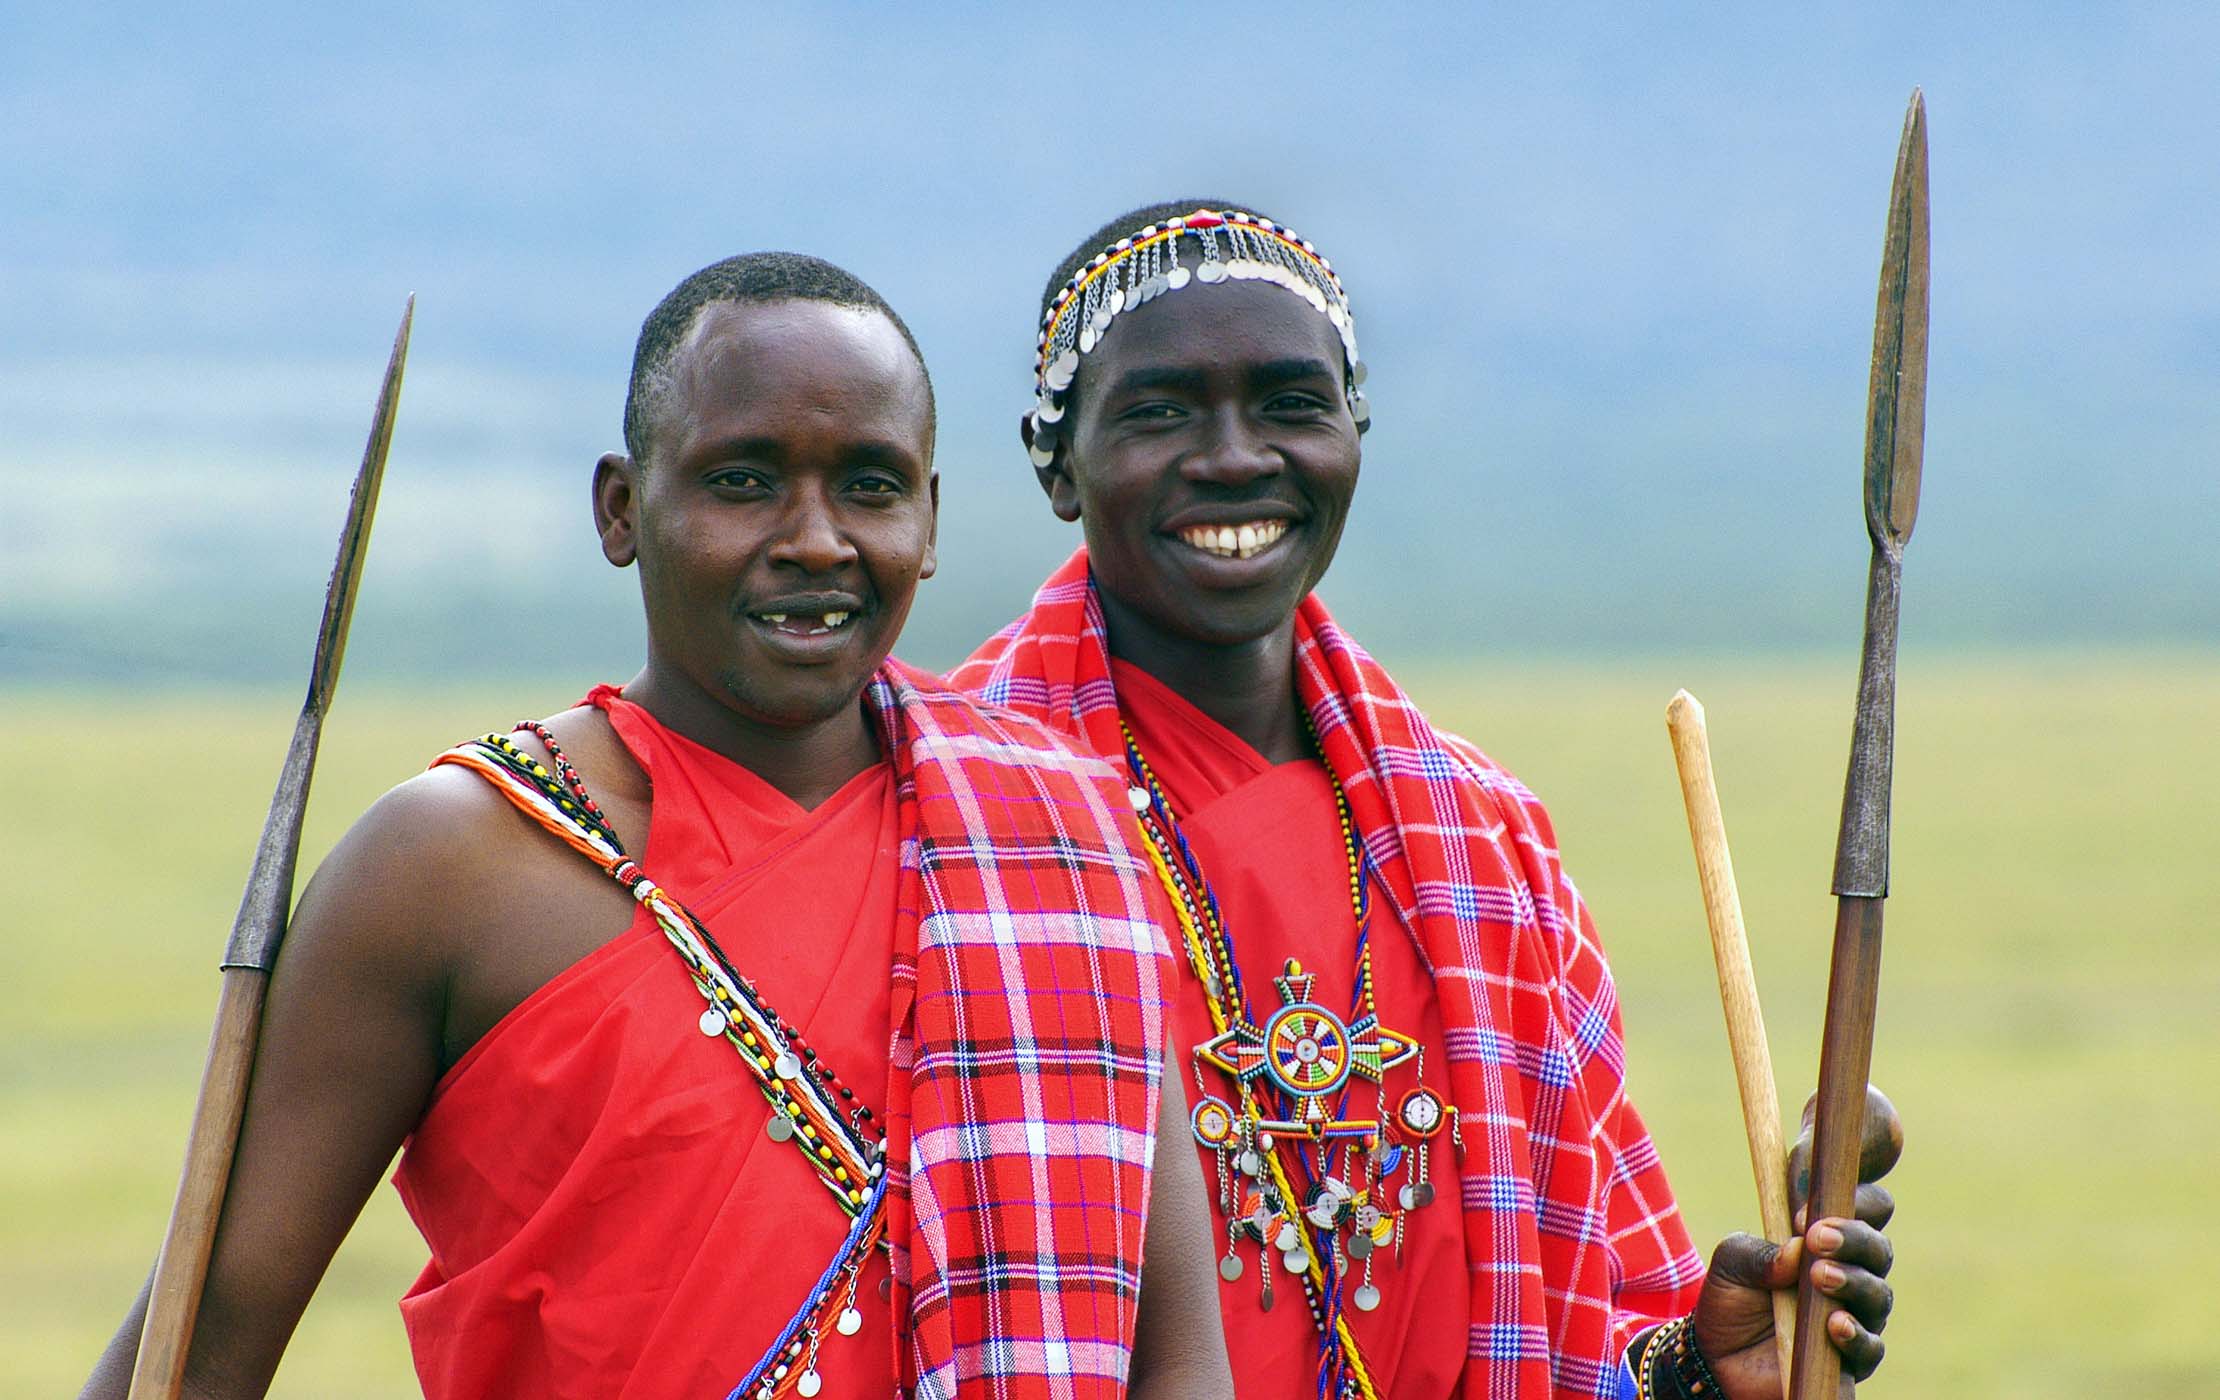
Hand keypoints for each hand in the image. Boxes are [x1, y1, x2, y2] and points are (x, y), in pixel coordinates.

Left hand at [1692, 1084, 1900, 1396]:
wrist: (1717, 1361)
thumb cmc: (1731, 1299)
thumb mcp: (1730, 1264)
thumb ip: (1756, 1250)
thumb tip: (1795, 1250)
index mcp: (1827, 1237)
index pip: (1860, 1200)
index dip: (1852, 1183)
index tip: (1819, 1183)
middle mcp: (1851, 1271)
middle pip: (1876, 1245)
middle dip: (1852, 1235)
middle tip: (1816, 1235)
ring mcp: (1856, 1313)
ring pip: (1877, 1292)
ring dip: (1852, 1280)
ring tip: (1819, 1275)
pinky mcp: (1853, 1357)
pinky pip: (1869, 1346)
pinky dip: (1854, 1333)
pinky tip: (1834, 1324)